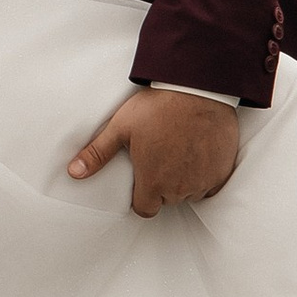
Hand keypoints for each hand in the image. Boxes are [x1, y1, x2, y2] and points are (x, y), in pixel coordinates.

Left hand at [66, 88, 240, 216]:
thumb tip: (73, 173)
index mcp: (153, 183)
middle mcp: (179, 189)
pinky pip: (211, 184)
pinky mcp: (222, 172)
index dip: (142, 194)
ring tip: (179, 150)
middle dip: (162, 184)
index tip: (143, 174)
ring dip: (184, 180)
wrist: (198, 89)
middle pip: (167, 199)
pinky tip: (197, 152)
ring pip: (190, 192)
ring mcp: (203, 181)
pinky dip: (205, 174)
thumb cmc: (158, 107)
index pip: (145, 208)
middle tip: (161, 154)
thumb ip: (98, 154)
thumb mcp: (121, 127)